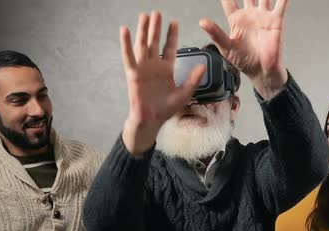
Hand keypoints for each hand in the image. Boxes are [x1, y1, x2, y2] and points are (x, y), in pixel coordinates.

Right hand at [120, 11, 205, 154]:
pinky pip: (129, 56)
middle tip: (157, 12)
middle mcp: (154, 66)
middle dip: (156, 28)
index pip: (169, 48)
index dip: (171, 35)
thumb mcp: (184, 93)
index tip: (174, 22)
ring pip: (142, 45)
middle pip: (155, 42)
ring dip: (143, 30)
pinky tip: (125, 30)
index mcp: (166, 69)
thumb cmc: (166, 109)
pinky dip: (126, 43)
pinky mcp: (133, 73)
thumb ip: (193, 79)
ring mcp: (143, 68)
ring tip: (145, 16)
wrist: (151, 120)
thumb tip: (203, 65)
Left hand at [199, 0, 289, 97]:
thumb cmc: (244, 61)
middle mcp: (250, 15)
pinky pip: (280, 5)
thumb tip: (202, 22)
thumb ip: (216, 33)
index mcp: (236, 20)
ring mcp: (263, 16)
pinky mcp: (275, 21)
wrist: (261, 72)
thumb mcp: (226, 47)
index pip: (229, 0)